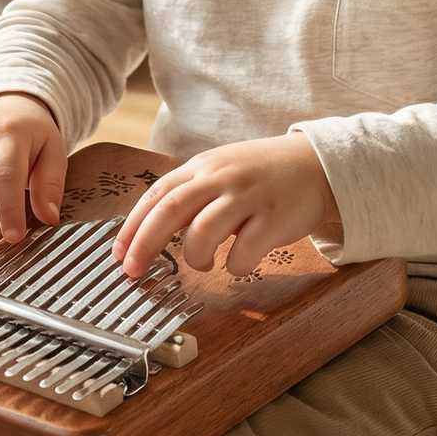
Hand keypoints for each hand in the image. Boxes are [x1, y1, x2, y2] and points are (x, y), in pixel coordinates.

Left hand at [112, 133, 339, 278]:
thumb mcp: (221, 171)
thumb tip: (149, 229)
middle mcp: (221, 178)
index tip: (119, 253)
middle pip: (170, 210)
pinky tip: (238, 262)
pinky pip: (243, 252)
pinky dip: (234, 266)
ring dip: (194, 257)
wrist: (317, 164)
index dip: (132, 226)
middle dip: (145, 244)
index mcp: (203, 166)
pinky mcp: (274, 219)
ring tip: (203, 262)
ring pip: (202, 232)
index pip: (156, 194)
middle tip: (134, 271)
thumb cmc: (262, 175)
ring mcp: (247, 197)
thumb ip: (189, 193)